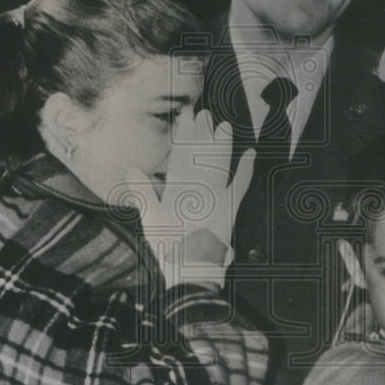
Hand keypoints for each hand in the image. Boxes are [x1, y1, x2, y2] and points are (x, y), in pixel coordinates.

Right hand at [124, 110, 254, 287]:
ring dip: (223, 144)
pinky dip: (247, 169)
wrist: (193, 271)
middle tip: (205, 113)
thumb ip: (143, 193)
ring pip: (220, 164)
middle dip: (203, 133)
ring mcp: (217, 198)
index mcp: (177, 189)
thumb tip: (133, 169)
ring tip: (225, 125)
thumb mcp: (150, 220)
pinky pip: (241, 185)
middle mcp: (198, 188)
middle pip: (200, 155)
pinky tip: (252, 154)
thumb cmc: (169, 247)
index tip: (186, 118)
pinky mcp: (231, 209)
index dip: (184, 135)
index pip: (180, 155)